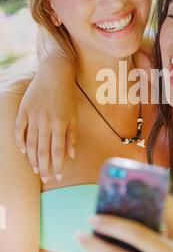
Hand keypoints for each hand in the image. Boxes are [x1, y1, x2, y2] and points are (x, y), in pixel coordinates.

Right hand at [14, 57, 76, 182]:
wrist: (55, 73)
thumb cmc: (67, 95)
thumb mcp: (74, 115)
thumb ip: (72, 136)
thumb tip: (70, 156)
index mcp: (60, 124)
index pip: (57, 151)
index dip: (57, 166)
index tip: (58, 177)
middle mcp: (46, 122)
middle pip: (42, 150)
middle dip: (45, 167)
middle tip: (46, 178)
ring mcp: (33, 116)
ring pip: (30, 143)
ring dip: (32, 158)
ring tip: (36, 169)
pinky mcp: (24, 109)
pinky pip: (19, 129)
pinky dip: (20, 141)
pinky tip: (23, 151)